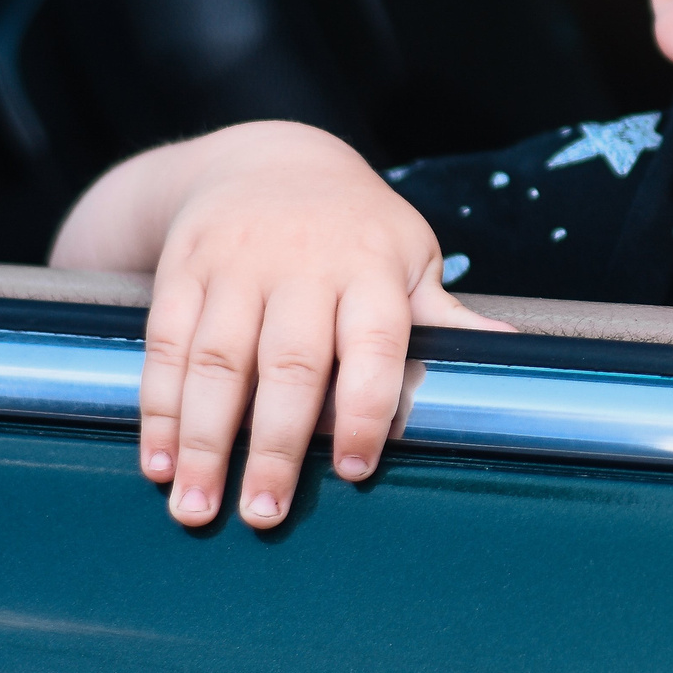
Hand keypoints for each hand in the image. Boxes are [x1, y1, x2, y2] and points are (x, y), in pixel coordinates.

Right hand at [59, 122, 507, 529]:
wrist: (268, 158)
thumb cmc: (356, 228)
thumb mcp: (409, 256)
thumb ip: (445, 315)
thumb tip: (515, 352)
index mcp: (372, 268)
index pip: (376, 344)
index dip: (367, 408)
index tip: (357, 469)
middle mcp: (304, 266)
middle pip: (290, 363)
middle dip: (275, 445)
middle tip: (264, 515)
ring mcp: (238, 266)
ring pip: (218, 361)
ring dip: (203, 442)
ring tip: (195, 509)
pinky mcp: (182, 270)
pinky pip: (165, 346)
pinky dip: (159, 408)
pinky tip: (157, 461)